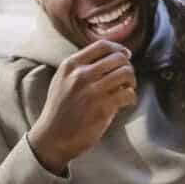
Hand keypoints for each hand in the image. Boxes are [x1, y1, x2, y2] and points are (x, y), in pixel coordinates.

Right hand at [28, 40, 136, 173]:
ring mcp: (92, 91)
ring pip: (126, 73)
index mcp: (71, 65)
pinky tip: (126, 102)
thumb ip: (80, 67)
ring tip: (128, 89)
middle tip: (127, 78)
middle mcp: (81, 75)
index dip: (119, 49)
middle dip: (128, 66)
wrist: (52, 138)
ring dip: (132, 81)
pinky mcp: (102, 107)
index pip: (102, 46)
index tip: (125, 55)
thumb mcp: (62, 80)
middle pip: (119, 58)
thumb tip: (110, 57)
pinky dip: (131, 97)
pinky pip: (128, 94)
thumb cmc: (60, 109)